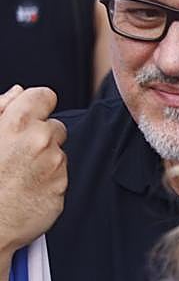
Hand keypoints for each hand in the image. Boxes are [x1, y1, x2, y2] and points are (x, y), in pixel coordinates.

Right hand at [0, 86, 67, 255]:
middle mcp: (41, 141)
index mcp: (18, 122)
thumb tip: (17, 93)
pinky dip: (48, 178)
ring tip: (18, 172)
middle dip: (40, 135)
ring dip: (44, 158)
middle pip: (55, 126)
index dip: (37, 104)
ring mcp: (54, 165)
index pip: (45, 96)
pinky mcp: (61, 187)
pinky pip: (60, 175)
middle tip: (16, 152)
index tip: (31, 113)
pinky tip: (26, 186)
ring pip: (58, 152)